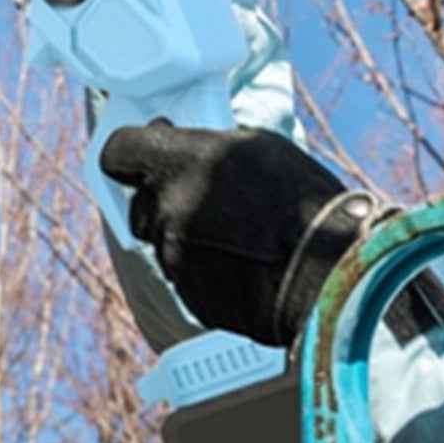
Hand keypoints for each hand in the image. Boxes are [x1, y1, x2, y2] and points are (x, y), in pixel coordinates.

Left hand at [100, 123, 362, 345]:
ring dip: (188, 234)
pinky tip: (244, 263)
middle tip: (204, 194)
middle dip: (163, 196)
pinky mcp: (190, 297)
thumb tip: (189, 149)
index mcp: (179, 165)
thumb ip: (210, 147)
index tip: (150, 150)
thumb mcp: (259, 146)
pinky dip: (206, 267)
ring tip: (236, 234)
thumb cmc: (302, 201)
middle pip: (140, 201)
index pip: (117, 150)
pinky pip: (186, 275)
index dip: (132, 150)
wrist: (326, 273)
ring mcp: (174, 259)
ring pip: (164, 240)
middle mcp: (165, 212)